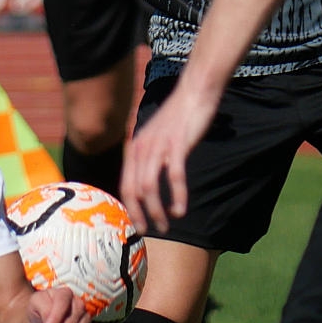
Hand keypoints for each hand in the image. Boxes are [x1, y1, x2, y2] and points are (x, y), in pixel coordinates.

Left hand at [120, 86, 215, 234]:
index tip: (139, 225)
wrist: (195, 91)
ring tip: (167, 224)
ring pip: (150, 187)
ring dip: (157, 210)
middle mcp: (142, 148)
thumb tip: (149, 182)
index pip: (125, 185)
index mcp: (135, 147)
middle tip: (152, 231)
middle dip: (142, 215)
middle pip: (134, 190)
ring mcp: (159, 146)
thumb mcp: (158, 137)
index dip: (131, 209)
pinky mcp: (178, 143)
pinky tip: (181, 209)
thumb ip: (151, 157)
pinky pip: (174, 176)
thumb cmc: (180, 117)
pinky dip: (177, 197)